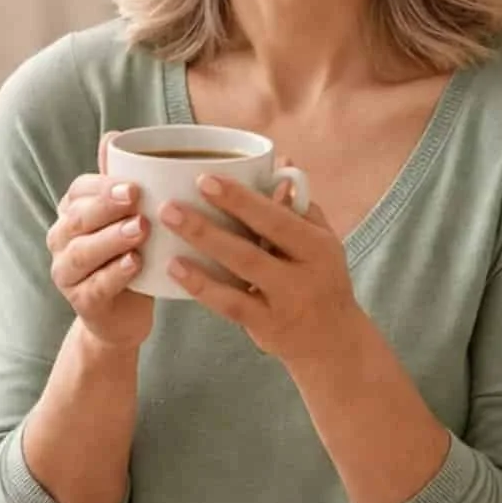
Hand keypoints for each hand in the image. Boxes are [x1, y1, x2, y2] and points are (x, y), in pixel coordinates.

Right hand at [44, 131, 156, 353]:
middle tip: (137, 198)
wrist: (123, 317)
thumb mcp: (128, 219)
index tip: (134, 183)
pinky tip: (136, 264)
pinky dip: (115, 275)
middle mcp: (62, 241)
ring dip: (111, 239)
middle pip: (78, 219)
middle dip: (106, 206)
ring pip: (83, 252)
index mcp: (72, 213)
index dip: (103, 186)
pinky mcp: (81, 303)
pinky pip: (95, 287)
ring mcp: (67, 273)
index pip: (79, 191)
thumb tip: (114, 135)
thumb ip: (119, 182)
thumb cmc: (130, 258)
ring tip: (140, 229)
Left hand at [158, 168, 360, 370]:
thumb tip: (281, 162)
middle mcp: (303, 276)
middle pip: (252, 247)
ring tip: (168, 228)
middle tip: (170, 205)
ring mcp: (284, 303)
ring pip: (239, 274)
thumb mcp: (322, 241)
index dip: (241, 199)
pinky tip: (175, 269)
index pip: (276, 219)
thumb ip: (300, 205)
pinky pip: (230, 304)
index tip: (204, 179)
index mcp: (318, 247)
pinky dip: (202, 286)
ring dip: (202, 249)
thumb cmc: (322, 277)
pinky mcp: (266, 326)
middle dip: (210, 225)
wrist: (333, 340)